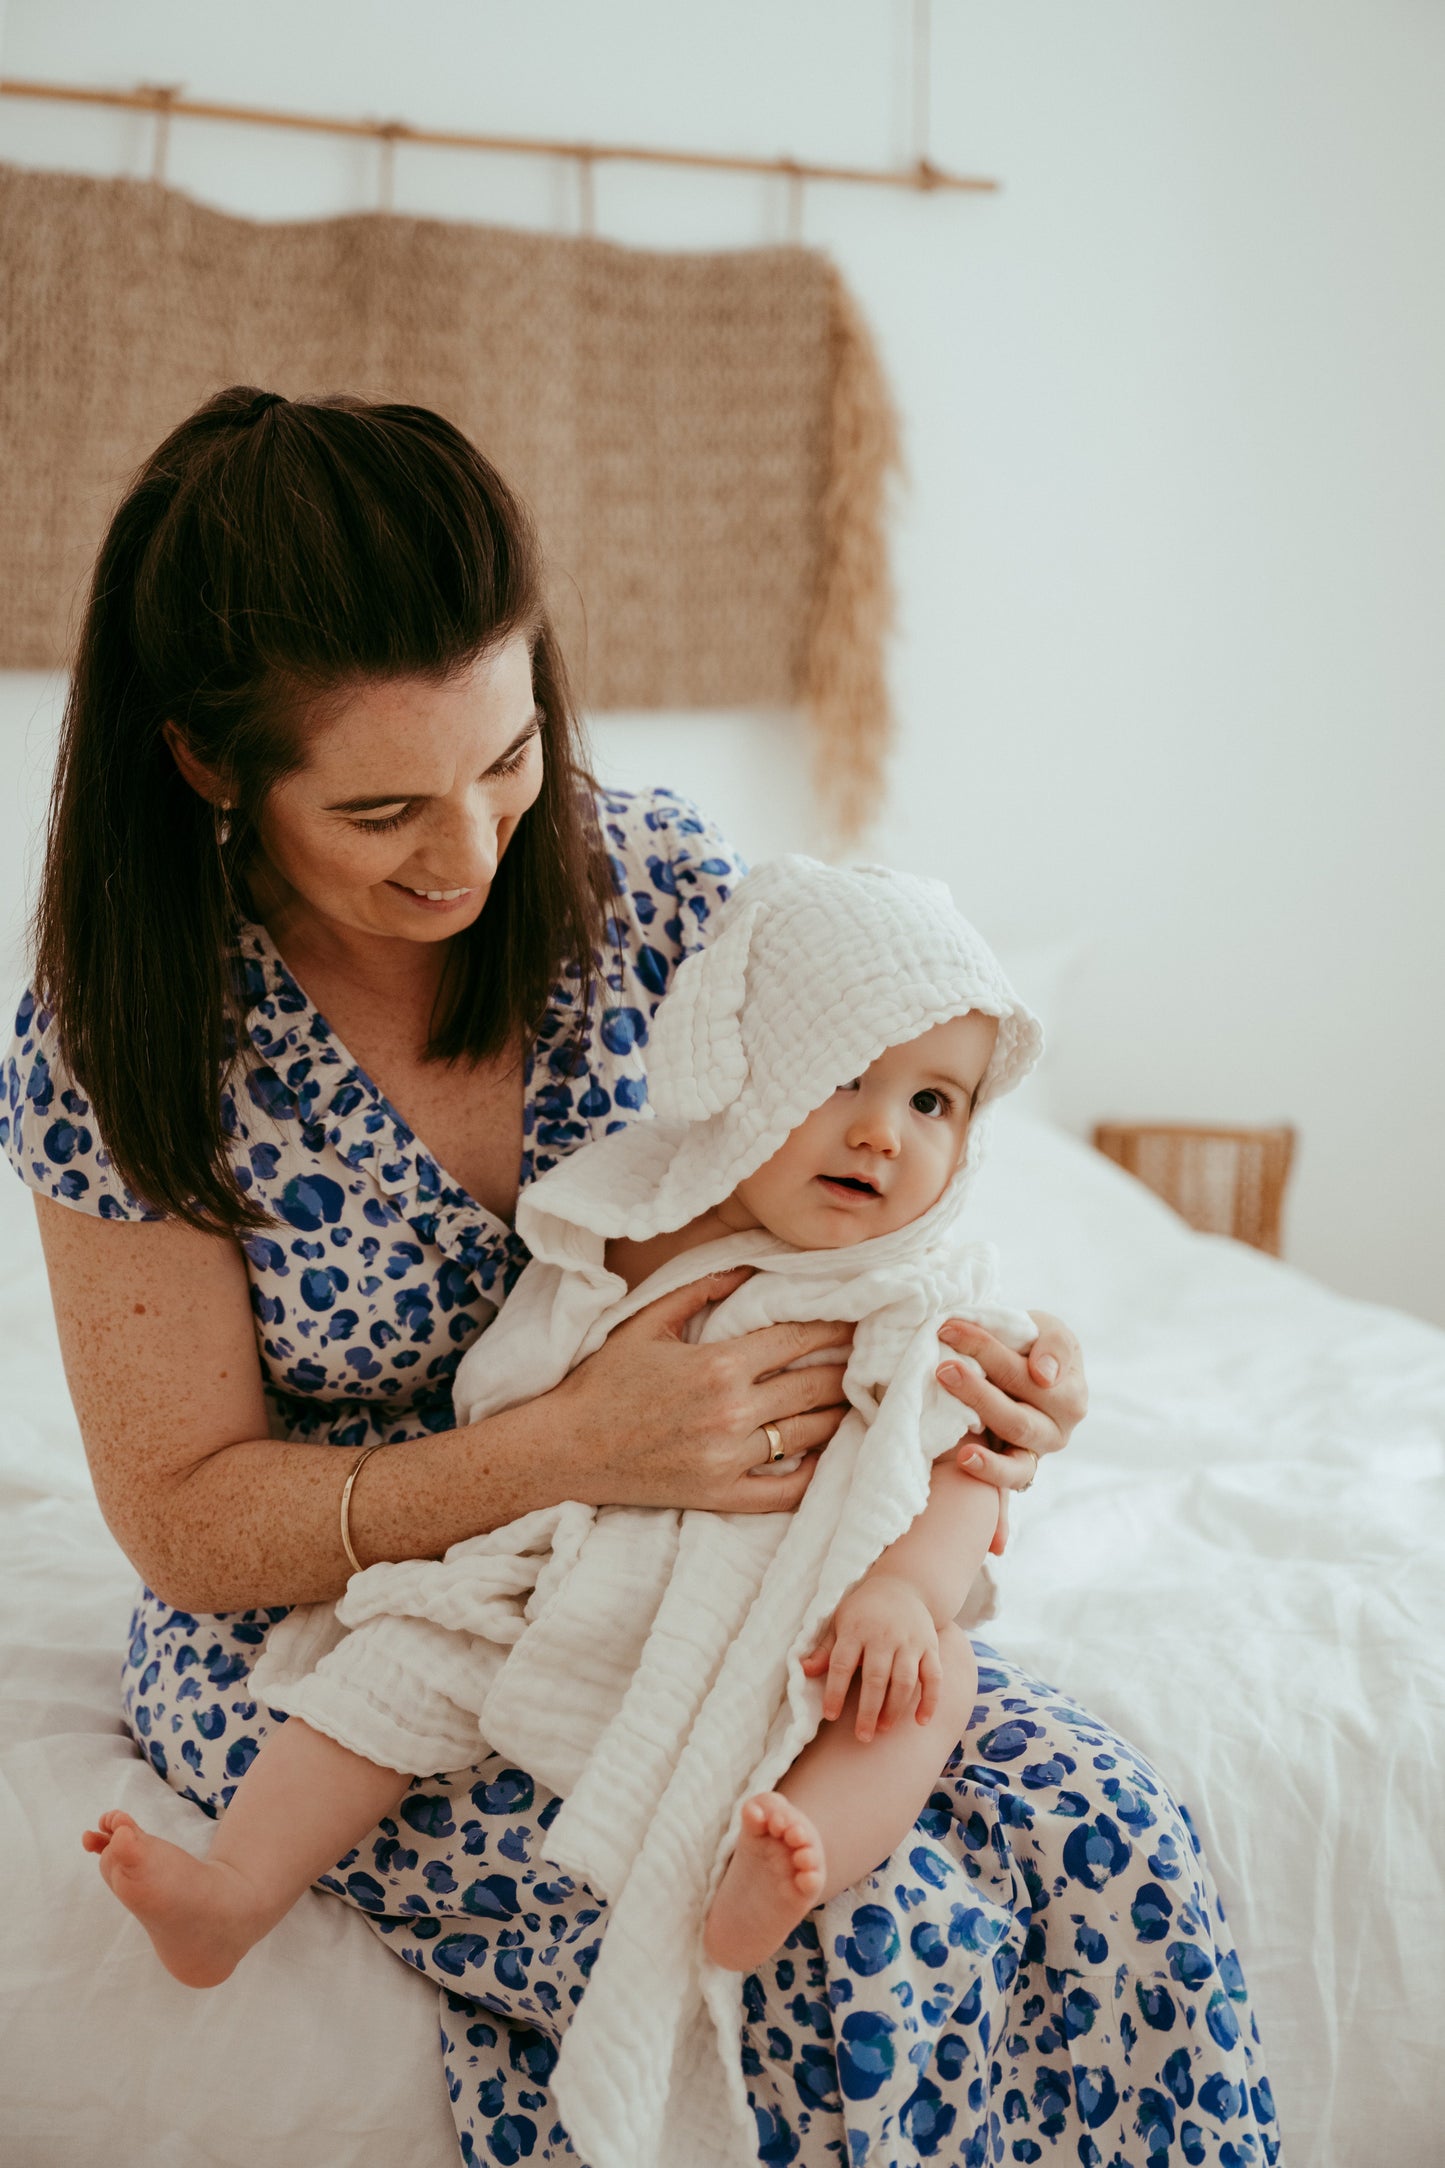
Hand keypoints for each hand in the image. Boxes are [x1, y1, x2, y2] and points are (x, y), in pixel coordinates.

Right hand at [553, 1268, 853, 1514]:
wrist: (566, 1448)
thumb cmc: (603, 1382)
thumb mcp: (648, 1324)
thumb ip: (700, 1290)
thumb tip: (749, 1267)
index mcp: (717, 1366)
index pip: (795, 1341)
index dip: (832, 1329)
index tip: (856, 1320)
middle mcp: (731, 1414)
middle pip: (812, 1386)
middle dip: (846, 1367)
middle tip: (870, 1356)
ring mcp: (729, 1459)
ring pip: (807, 1434)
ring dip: (838, 1414)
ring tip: (858, 1398)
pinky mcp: (721, 1495)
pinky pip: (784, 1491)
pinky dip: (812, 1474)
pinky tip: (826, 1456)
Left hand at [800, 1573, 939, 1741]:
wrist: (904, 1585)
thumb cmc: (864, 1610)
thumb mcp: (840, 1621)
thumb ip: (825, 1649)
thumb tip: (803, 1671)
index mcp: (856, 1630)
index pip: (842, 1664)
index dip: (835, 1691)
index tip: (829, 1716)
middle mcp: (884, 1636)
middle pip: (876, 1678)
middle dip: (868, 1710)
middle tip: (862, 1736)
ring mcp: (910, 1642)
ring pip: (905, 1680)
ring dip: (894, 1708)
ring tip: (883, 1729)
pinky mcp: (930, 1647)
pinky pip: (934, 1677)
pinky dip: (930, 1700)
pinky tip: (920, 1721)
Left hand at [936, 1310, 1087, 1551]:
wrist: (1020, 1359)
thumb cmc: (1029, 1341)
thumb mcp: (1045, 1328)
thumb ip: (1052, 1345)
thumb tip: (1043, 1376)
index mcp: (1069, 1393)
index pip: (1026, 1374)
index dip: (987, 1350)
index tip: (948, 1328)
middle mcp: (1057, 1431)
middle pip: (1017, 1419)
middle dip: (978, 1395)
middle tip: (942, 1370)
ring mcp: (1036, 1457)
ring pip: (1016, 1466)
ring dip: (988, 1463)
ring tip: (963, 1454)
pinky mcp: (1014, 1473)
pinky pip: (1008, 1498)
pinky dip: (1002, 1522)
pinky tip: (994, 1543)